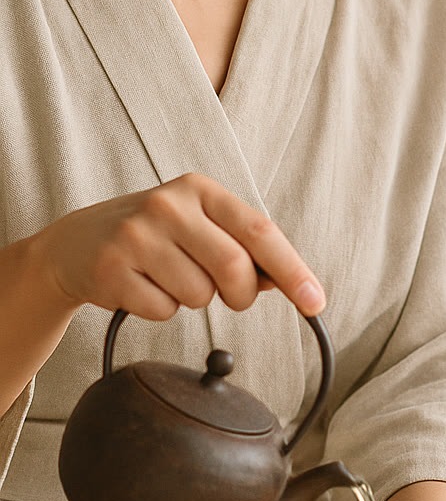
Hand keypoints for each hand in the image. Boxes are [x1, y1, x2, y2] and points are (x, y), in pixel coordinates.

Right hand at [37, 172, 325, 319]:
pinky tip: (141, 287)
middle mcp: (169, 204)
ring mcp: (136, 234)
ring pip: (198, 295)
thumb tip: (291, 282)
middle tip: (229, 295)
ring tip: (167, 278)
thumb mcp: (198, 226)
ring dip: (193, 300)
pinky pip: (162, 310)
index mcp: (200, 189)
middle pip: (233, 268)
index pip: (259, 231)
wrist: (73, 245)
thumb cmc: (153, 237)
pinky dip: (160, 309)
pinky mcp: (110, 268)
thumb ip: (242, 248)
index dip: (293, 270)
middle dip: (240, 294)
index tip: (316, 302)